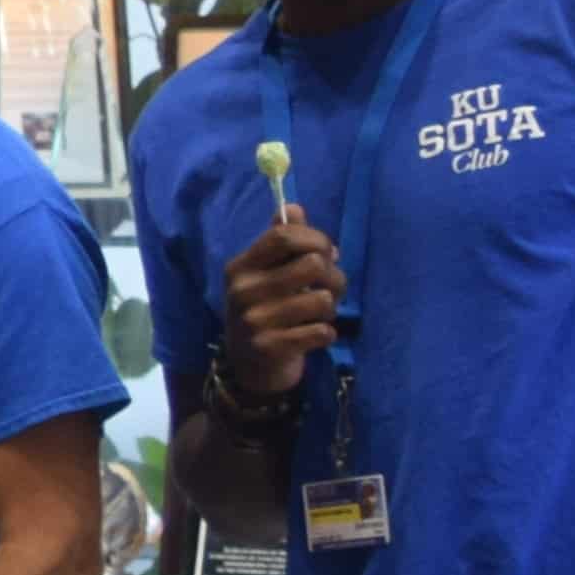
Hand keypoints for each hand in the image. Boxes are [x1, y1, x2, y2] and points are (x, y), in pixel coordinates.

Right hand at [217, 205, 346, 405]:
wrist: (249, 367)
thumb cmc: (266, 310)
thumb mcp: (267, 274)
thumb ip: (281, 241)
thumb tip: (293, 207)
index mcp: (241, 267)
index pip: (284, 235)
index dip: (317, 239)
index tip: (328, 253)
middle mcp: (242, 290)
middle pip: (312, 264)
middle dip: (334, 276)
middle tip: (329, 288)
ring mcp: (253, 320)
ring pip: (322, 299)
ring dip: (330, 308)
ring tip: (319, 314)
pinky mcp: (269, 347)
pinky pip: (321, 331)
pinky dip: (326, 334)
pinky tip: (314, 336)